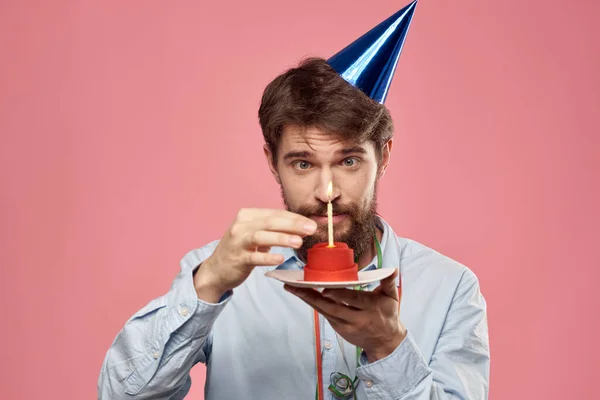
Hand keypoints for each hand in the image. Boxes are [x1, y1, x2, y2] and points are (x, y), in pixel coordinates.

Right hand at [194, 208, 316, 301]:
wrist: (216, 270)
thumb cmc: (241, 250)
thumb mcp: (256, 234)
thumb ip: (275, 229)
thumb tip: (303, 227)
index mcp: (247, 215)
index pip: (275, 214)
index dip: (294, 218)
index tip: (312, 223)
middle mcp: (241, 226)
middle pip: (270, 222)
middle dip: (293, 225)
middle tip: (311, 229)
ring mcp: (238, 242)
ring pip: (261, 236)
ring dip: (281, 238)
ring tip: (299, 242)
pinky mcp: (237, 259)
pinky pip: (254, 257)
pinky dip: (268, 257)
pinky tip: (281, 259)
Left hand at [284, 269, 405, 362]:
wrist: (385, 342)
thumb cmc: (388, 315)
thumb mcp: (392, 298)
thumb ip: (389, 282)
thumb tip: (392, 268)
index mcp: (370, 308)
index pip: (352, 300)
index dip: (339, 295)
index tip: (325, 287)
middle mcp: (356, 318)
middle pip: (332, 307)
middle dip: (312, 296)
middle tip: (296, 286)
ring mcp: (345, 326)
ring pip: (324, 311)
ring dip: (307, 299)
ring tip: (292, 288)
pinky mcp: (339, 329)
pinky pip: (324, 315)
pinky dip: (313, 304)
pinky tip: (301, 294)